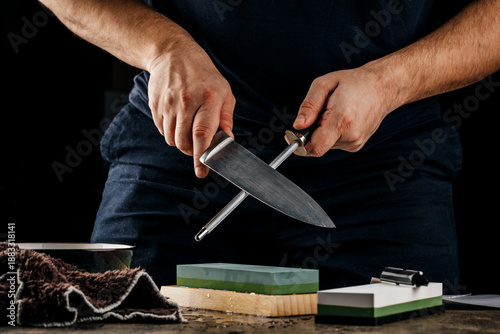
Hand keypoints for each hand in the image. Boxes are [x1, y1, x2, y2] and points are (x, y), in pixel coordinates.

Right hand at [147, 40, 234, 177]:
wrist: (173, 54)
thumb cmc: (204, 75)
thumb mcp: (224, 91)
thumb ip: (226, 118)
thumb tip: (228, 140)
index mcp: (208, 98)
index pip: (203, 133)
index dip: (202, 155)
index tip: (202, 170)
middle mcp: (186, 101)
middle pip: (184, 141)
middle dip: (192, 152)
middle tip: (199, 149)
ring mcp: (168, 103)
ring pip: (171, 139)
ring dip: (181, 143)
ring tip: (189, 130)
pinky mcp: (156, 105)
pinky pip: (162, 131)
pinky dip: (171, 133)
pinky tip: (178, 120)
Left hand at [293, 65, 399, 156]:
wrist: (383, 87)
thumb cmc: (354, 82)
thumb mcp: (325, 84)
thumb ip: (309, 105)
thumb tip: (298, 125)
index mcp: (341, 119)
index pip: (314, 147)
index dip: (299, 145)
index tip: (291, 137)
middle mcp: (350, 135)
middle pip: (318, 145)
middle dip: (311, 133)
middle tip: (319, 114)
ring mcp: (355, 142)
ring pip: (326, 145)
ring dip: (323, 132)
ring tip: (334, 113)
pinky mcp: (357, 145)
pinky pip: (335, 143)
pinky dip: (332, 133)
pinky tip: (341, 119)